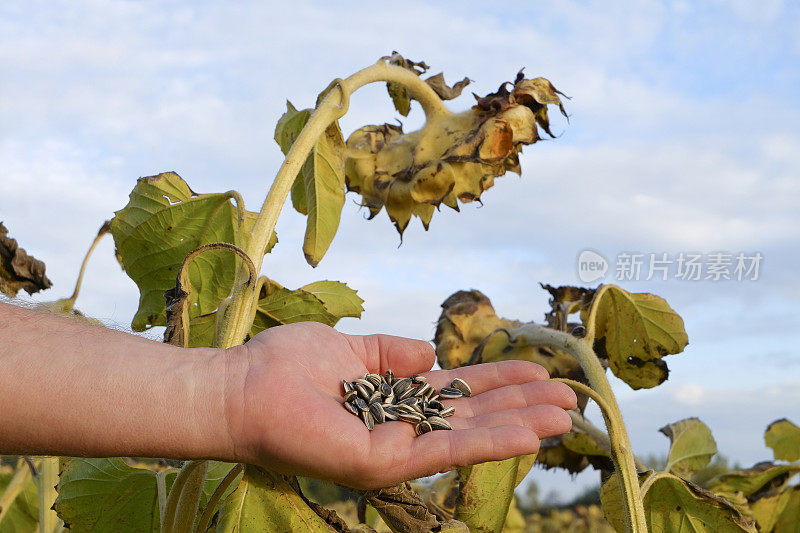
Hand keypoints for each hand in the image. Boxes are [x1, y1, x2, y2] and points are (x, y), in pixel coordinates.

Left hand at [223, 322, 576, 488]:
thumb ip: (394, 353)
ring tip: (564, 417)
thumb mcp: (354, 351)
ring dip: (518, 426)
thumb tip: (433, 353)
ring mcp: (394, 451)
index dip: (500, 383)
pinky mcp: (382, 463)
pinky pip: (443, 451)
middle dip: (522, 407)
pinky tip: (525, 434)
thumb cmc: (289, 368)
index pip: (460, 394)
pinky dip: (487, 443)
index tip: (539, 371)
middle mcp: (402, 430)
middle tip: (571, 400)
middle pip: (474, 418)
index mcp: (397, 403)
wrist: (243, 387)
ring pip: (469, 438)